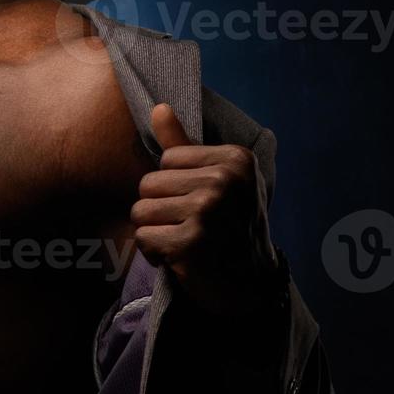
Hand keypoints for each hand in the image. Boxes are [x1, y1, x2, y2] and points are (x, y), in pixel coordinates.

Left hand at [130, 103, 278, 315]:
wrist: (253, 286)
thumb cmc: (230, 228)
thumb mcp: (218, 181)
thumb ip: (184, 146)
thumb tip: (158, 108)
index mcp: (235, 159)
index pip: (167, 159)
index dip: (174, 186)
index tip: (199, 205)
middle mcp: (225, 181)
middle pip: (149, 183)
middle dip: (160, 210)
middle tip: (190, 228)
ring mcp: (208, 211)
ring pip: (140, 211)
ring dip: (155, 232)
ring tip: (184, 241)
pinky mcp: (191, 242)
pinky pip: (143, 237)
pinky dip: (154, 253)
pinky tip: (179, 259)